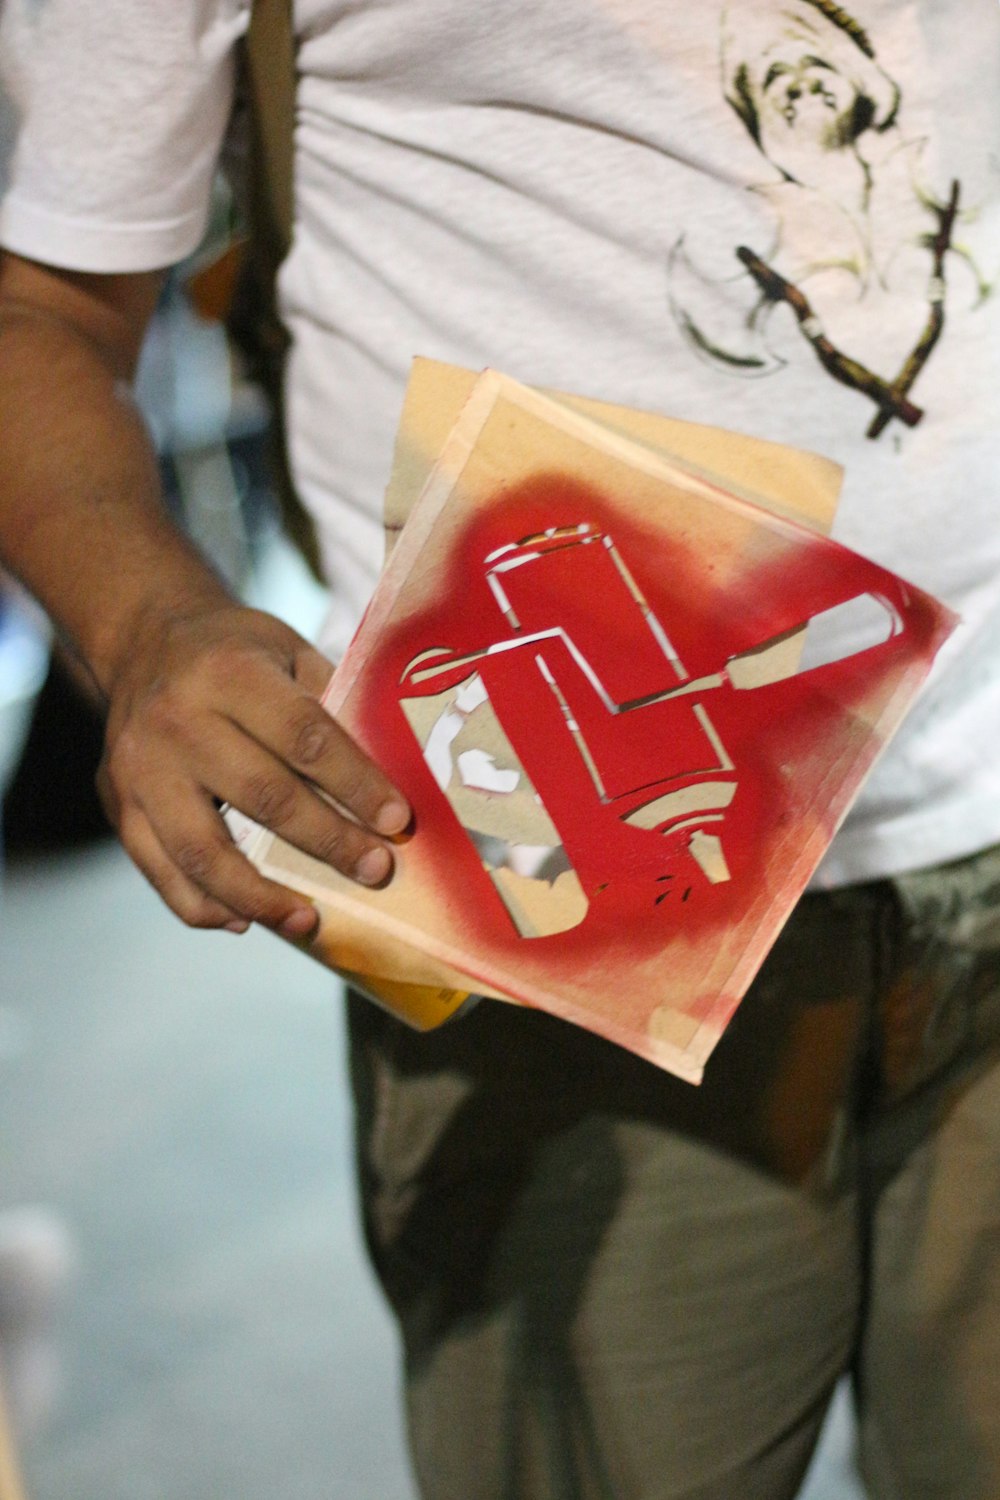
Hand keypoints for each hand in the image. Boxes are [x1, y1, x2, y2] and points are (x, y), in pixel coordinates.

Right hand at [97, 601, 410, 937]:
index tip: (396, 820)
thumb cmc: (234, 653)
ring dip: (261, 897)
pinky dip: (203, 905)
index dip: (354, 783)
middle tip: (375, 871)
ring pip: (203, 851)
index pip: (304, 737)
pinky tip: (245, 919)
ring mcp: (141, 768)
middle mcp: (178, 720)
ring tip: (310, 922)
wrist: (142, 642)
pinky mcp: (117, 805)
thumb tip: (391, 777)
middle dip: (327, 842)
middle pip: (262, 796)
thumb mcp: (287, 650)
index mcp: (230, 673)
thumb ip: (332, 705)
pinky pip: (160, 872)